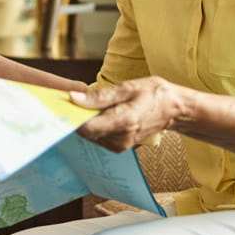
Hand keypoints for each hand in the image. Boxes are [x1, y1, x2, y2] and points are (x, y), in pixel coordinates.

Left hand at [69, 76, 184, 151]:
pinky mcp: (119, 147)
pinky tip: (98, 114)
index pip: (87, 127)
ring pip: (91, 136)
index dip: (71, 117)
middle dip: (77, 117)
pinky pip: (98, 137)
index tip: (61, 105)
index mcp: (124, 122)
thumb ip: (99, 96)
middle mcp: (121, 139)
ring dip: (86, 121)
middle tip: (71, 100)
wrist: (173, 109)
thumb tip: (74, 98)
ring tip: (88, 105)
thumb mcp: (127, 87)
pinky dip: (94, 126)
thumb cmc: (152, 94)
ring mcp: (120, 145)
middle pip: (86, 133)